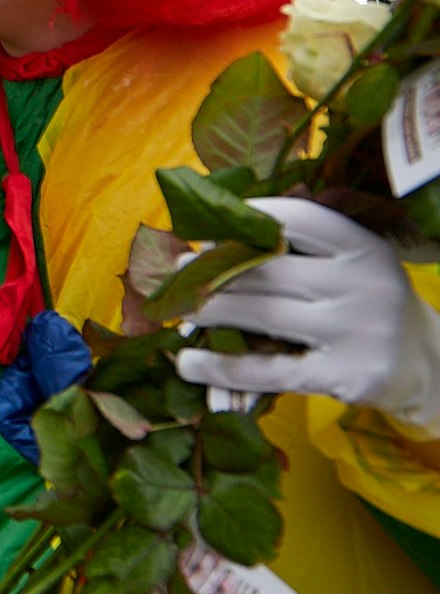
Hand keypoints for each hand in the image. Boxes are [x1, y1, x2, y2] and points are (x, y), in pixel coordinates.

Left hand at [176, 197, 439, 433]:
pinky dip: (222, 367)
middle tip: (178, 272)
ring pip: (263, 314)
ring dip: (210, 311)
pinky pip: (269, 370)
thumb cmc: (366, 305)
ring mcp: (357, 331)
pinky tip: (188, 363)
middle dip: (214, 269)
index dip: (248, 217)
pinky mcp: (345, 376)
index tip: (208, 226)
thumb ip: (302, 249)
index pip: (299, 218)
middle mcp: (364, 284)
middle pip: (269, 269)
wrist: (424, 365)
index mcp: (364, 247)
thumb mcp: (351, 266)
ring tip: (178, 309)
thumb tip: (214, 238)